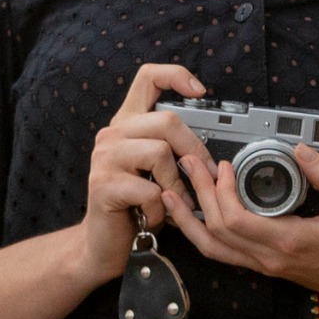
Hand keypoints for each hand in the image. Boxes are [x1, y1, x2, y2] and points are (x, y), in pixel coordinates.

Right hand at [80, 64, 218, 281]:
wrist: (103, 242)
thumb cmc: (135, 206)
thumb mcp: (155, 171)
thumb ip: (172, 148)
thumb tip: (215, 147)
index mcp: (127, 124)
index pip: (148, 78)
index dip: (176, 75)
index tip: (200, 91)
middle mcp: (112, 134)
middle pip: (166, 120)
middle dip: (195, 151)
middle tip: (206, 176)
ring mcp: (104, 158)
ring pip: (160, 153)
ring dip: (178, 185)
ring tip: (176, 204)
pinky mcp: (103, 185)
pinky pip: (151, 189)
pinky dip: (161, 209)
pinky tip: (154, 217)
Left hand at [163, 143, 318, 315]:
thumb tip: (300, 149)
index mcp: (289, 242)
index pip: (235, 221)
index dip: (220, 191)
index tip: (224, 165)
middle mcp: (270, 259)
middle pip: (216, 232)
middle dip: (198, 195)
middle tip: (191, 164)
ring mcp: (265, 266)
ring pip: (212, 249)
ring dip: (189, 220)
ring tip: (173, 193)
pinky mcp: (266, 267)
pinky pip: (224, 254)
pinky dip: (204, 234)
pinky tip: (196, 216)